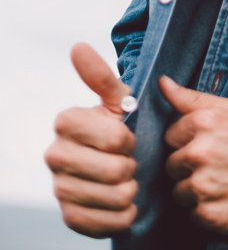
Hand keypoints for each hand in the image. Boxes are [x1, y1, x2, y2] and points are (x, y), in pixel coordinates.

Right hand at [45, 43, 137, 236]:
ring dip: (130, 189)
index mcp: (65, 122)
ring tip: (125, 179)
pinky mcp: (69, 217)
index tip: (125, 135)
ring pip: (115, 197)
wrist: (116, 163)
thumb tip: (78, 46)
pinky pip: (108, 222)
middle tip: (128, 159)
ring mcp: (59, 189)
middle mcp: (54, 155)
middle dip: (131, 165)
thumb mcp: (117, 99)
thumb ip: (100, 75)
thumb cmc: (119, 124)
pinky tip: (121, 201)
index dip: (129, 138)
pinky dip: (124, 214)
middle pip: (116, 170)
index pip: (116, 137)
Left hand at [161, 76, 227, 237]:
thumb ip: (192, 97)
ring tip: (225, 183)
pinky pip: (193, 214)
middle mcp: (199, 153)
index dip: (189, 141)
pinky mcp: (210, 215)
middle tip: (219, 164)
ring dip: (197, 191)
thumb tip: (163, 83)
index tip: (211, 144)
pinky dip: (209, 210)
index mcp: (203, 122)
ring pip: (179, 192)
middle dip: (190, 166)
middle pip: (172, 165)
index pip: (171, 136)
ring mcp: (204, 186)